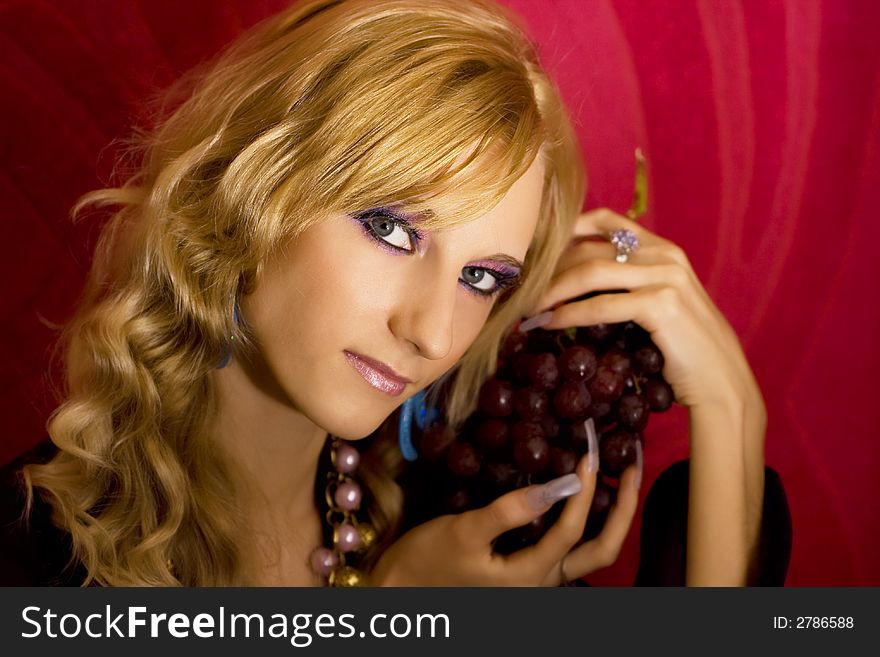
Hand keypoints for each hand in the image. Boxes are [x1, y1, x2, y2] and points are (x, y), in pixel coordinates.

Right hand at [369, 455, 639, 585]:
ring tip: (618, 474)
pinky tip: (581, 489)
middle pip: (603, 550)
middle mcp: (544, 581)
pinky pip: (570, 544)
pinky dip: (586, 516)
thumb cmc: (429, 560)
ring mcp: (538, 577)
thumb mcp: (465, 531)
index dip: (584, 489)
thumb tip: (565, 484)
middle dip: (623, 507)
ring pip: (591, 550)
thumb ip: (513, 510)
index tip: (588, 450)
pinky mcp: (528, 567)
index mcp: (531, 576)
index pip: (572, 530)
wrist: (402, 588)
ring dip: (610, 513)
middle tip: (632, 464)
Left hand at [528, 208, 763, 411]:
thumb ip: (628, 283)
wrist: (720, 382)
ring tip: (527, 309)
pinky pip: (600, 305)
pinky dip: (568, 314)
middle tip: (522, 290)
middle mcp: (665, 254)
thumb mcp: (658, 303)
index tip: (537, 251)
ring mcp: (665, 277)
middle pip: (589, 248)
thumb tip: (572, 281)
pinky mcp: (661, 304)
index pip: (606, 219)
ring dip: (550, 292)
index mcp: (663, 248)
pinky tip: (548, 325)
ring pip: (590, 272)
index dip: (566, 229)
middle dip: (549, 269)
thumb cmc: (684, 349)